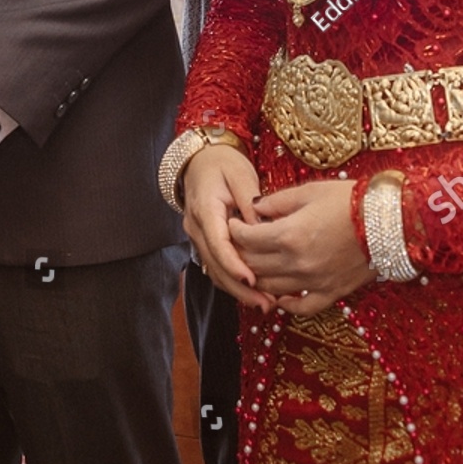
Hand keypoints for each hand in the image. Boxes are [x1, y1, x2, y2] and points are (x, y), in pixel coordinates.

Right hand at [182, 143, 274, 313]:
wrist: (201, 160)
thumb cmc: (223, 163)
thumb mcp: (240, 174)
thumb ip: (251, 202)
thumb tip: (264, 231)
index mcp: (205, 209)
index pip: (217, 243)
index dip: (233, 265)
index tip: (252, 280)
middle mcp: (196, 227)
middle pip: (215, 265)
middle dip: (239, 287)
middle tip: (266, 303)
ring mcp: (197, 237)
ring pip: (214, 270)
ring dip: (237, 290)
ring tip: (264, 303)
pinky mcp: (205, 242)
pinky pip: (216, 265)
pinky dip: (232, 280)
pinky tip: (252, 291)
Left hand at [230, 180, 371, 316]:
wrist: (391, 220)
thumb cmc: (351, 200)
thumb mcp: (310, 191)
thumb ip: (278, 202)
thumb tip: (255, 208)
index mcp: (289, 235)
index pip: (247, 239)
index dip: (235, 230)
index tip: (234, 223)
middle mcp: (297, 263)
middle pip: (253, 265)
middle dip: (240, 253)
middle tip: (239, 243)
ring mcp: (314, 282)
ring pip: (270, 288)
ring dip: (257, 278)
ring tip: (254, 265)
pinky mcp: (332, 293)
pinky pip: (302, 307)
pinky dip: (287, 304)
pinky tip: (280, 298)